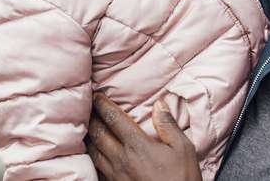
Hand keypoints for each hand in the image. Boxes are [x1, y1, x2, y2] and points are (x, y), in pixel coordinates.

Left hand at [86, 93, 201, 180]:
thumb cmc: (181, 177)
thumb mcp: (183, 148)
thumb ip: (168, 124)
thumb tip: (159, 104)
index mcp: (137, 145)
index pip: (114, 119)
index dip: (103, 105)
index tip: (97, 96)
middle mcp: (121, 158)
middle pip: (98, 134)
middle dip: (91, 118)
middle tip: (87, 107)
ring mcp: (115, 175)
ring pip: (93, 151)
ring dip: (88, 136)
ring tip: (86, 126)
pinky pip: (97, 168)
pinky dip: (92, 156)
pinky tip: (94, 152)